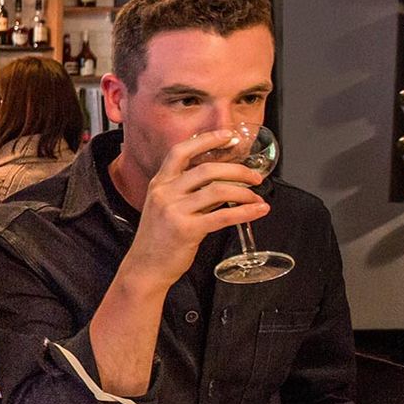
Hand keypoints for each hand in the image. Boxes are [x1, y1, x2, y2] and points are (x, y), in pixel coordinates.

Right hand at [121, 130, 269, 288]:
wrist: (145, 267)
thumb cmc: (158, 239)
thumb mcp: (165, 207)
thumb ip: (188, 192)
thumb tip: (222, 182)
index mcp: (159, 183)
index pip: (181, 151)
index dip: (206, 140)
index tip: (228, 136)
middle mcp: (164, 193)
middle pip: (207, 169)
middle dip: (238, 170)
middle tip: (254, 176)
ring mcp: (174, 211)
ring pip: (218, 191)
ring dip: (244, 192)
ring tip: (256, 197)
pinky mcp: (187, 230)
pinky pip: (223, 216)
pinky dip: (246, 212)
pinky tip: (258, 211)